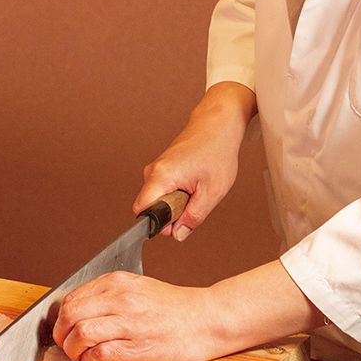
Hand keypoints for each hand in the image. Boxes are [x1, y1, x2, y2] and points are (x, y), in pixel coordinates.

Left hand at [51, 271, 217, 360]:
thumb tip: (81, 311)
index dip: (62, 317)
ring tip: (80, 356)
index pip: (74, 297)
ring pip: (81, 334)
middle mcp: (122, 299)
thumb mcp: (139, 288)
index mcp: (120, 282)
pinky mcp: (139, 347)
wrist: (206, 319)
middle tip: (65, 343)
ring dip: (73, 350)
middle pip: (71, 314)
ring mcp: (130, 323)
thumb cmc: (175, 307)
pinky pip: (100, 354)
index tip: (65, 328)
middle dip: (61, 334)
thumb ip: (110, 295)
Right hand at [134, 82, 255, 241]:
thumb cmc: (217, 151)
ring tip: (197, 188)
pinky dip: (179, 193)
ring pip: (159, 200)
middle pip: (152, 208)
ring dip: (178, 203)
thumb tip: (178, 235)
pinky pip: (165, 190)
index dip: (159, 225)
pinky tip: (194, 182)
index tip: (179, 221)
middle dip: (172, 214)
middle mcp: (152, 171)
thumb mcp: (212, 192)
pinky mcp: (162, 168)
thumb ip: (193, 217)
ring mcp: (156, 169)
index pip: (142, 212)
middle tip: (195, 201)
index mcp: (160, 176)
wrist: (218, 125)